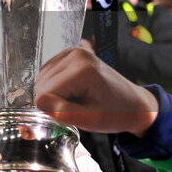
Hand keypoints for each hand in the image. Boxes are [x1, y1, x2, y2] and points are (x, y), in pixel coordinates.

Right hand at [35, 47, 158, 136]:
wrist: (132, 103)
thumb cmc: (115, 113)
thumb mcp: (92, 121)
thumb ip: (64, 112)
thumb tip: (39, 101)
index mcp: (82, 69)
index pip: (45, 93)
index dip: (55, 109)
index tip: (77, 112)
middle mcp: (75, 54)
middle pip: (42, 84)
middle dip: (55, 100)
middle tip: (79, 106)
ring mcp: (73, 51)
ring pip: (42, 79)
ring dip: (54, 93)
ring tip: (78, 98)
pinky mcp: (70, 53)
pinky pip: (47, 73)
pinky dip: (55, 85)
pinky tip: (73, 90)